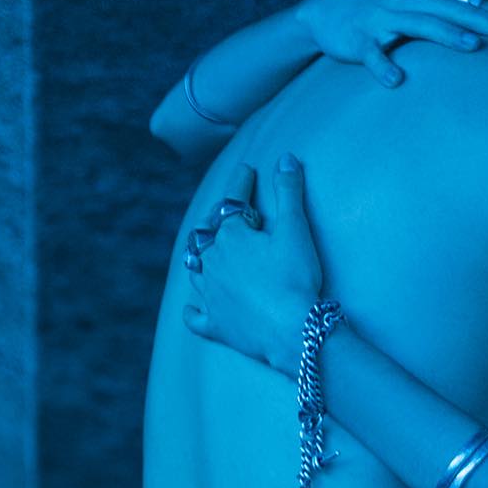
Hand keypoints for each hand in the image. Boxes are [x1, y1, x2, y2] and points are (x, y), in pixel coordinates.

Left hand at [183, 157, 324, 376]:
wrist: (291, 329)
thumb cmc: (295, 278)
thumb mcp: (296, 230)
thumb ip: (289, 192)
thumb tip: (285, 158)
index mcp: (231, 237)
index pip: (232, 203)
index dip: (241, 185)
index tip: (246, 171)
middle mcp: (213, 263)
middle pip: (206, 236)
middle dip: (214, 221)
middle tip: (222, 214)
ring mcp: (211, 296)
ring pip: (196, 272)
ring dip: (199, 261)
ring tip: (204, 255)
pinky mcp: (217, 325)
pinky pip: (197, 318)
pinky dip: (193, 312)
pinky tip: (191, 309)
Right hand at [293, 0, 487, 87]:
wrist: (323, 10)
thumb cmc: (379, 7)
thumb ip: (448, 3)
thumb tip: (487, 11)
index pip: (467, 0)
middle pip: (454, 10)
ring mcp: (382, 17)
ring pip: (420, 24)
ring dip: (447, 35)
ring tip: (472, 48)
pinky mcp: (360, 39)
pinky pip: (373, 54)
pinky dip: (383, 66)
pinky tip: (395, 81)